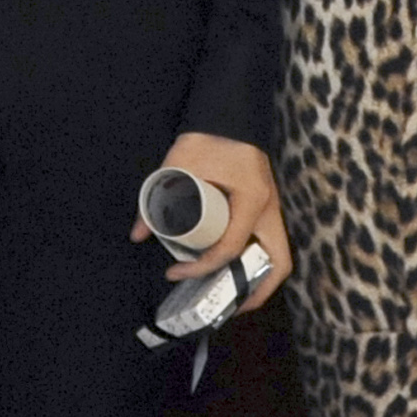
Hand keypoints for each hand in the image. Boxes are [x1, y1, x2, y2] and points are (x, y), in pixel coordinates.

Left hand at [131, 131, 290, 311]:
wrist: (229, 109)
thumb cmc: (208, 136)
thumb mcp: (178, 166)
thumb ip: (156, 199)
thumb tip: (138, 234)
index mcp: (252, 200)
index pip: (230, 248)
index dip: (202, 268)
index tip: (175, 272)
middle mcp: (268, 208)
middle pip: (277, 262)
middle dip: (255, 291)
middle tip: (226, 306)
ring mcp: (272, 206)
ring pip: (278, 254)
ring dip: (260, 279)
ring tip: (232, 295)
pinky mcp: (266, 203)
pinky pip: (270, 242)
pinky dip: (257, 260)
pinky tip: (236, 268)